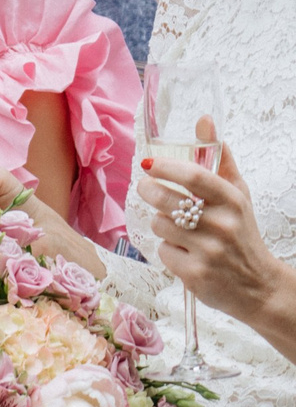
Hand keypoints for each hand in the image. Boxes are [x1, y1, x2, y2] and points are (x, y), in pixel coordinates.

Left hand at [140, 127, 290, 329]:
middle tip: (149, 189)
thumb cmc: (241, 233)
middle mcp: (221, 225)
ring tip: (179, 230)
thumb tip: (204, 120)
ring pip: (159, 225)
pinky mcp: (195, 274)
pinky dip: (169, 251)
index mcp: (232, 201)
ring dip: (161, 225)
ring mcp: (208, 251)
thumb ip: (219, 159)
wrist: (258, 287)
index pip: (193, 176)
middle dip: (149, 191)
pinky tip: (186, 254)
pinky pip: (162, 251)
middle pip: (165, 199)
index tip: (148, 163)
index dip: (165, 166)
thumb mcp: (237, 195)